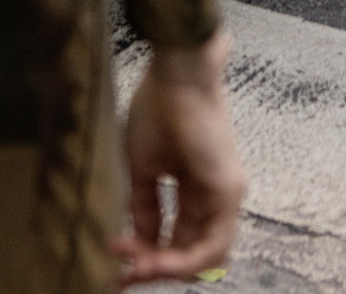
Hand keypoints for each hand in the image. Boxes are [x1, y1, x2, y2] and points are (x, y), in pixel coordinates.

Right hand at [115, 27, 244, 285]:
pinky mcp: (227, 190)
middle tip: (124, 274)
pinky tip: (149, 259)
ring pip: (206, 257)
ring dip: (167, 269)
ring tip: (133, 267)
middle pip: (193, 253)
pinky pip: (211, 245)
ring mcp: (226, 194)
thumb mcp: (145, 166)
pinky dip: (180, 260)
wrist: (177, 71)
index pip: (178, 238)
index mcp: (196, 188)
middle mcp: (217, 196)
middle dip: (156, 268)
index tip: (117, 260)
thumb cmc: (160, 105)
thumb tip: (139, 238)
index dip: (148, 255)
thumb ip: (146, 206)